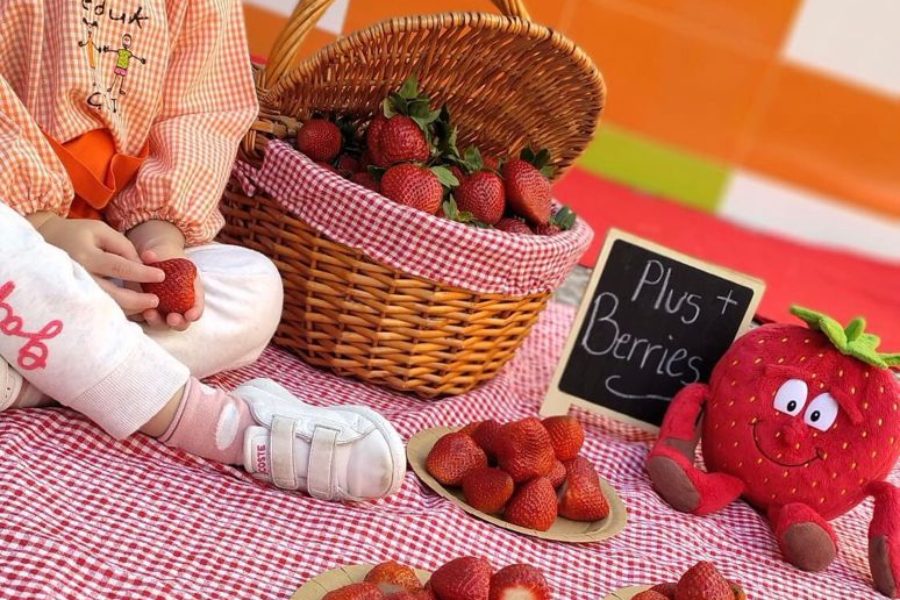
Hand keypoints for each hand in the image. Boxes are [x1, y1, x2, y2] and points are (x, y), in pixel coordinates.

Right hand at [32, 213, 163, 315]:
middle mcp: (79, 276)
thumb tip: (143, 265)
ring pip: (106, 306)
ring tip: (147, 306)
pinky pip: (99, 307)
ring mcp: (75, 290)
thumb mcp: (101, 231)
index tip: (161, 276)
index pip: (120, 267)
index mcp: (86, 256)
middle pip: (113, 294)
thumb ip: (124, 247)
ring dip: (129, 309)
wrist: (45, 240)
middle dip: (137, 301)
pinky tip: (132, 308)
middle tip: (156, 300)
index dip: (142, 273)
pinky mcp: (75, 298)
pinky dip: (117, 309)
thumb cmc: (78, 233)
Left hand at [127, 220, 204, 330]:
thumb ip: (157, 255)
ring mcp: (162, 311)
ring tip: (149, 313)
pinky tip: (136, 311)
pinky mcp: (145, 311)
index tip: (190, 315)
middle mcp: (178, 306)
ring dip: (158, 321)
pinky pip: (144, 320)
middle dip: (178, 322)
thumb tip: (148, 255)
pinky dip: (141, 318)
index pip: (197, 306)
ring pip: (163, 323)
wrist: (150, 259)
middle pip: (182, 322)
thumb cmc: (164, 257)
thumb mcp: (165, 253)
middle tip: (172, 318)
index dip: (195, 312)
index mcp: (191, 292)